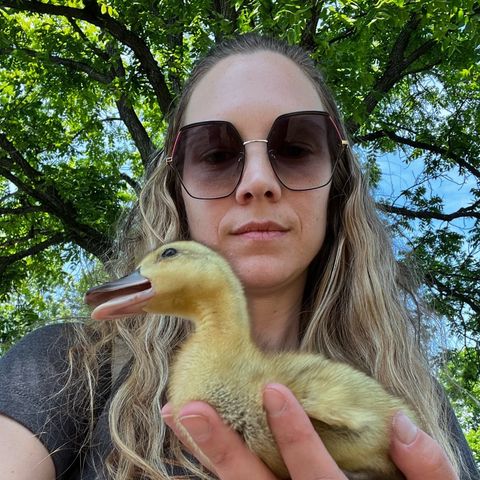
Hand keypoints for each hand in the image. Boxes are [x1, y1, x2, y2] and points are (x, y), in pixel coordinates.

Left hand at [162, 384, 459, 479]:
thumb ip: (426, 467)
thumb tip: (400, 423)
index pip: (314, 473)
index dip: (294, 432)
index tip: (273, 388)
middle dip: (223, 448)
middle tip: (188, 408)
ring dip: (204, 455)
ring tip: (176, 414)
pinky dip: (209, 467)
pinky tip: (188, 442)